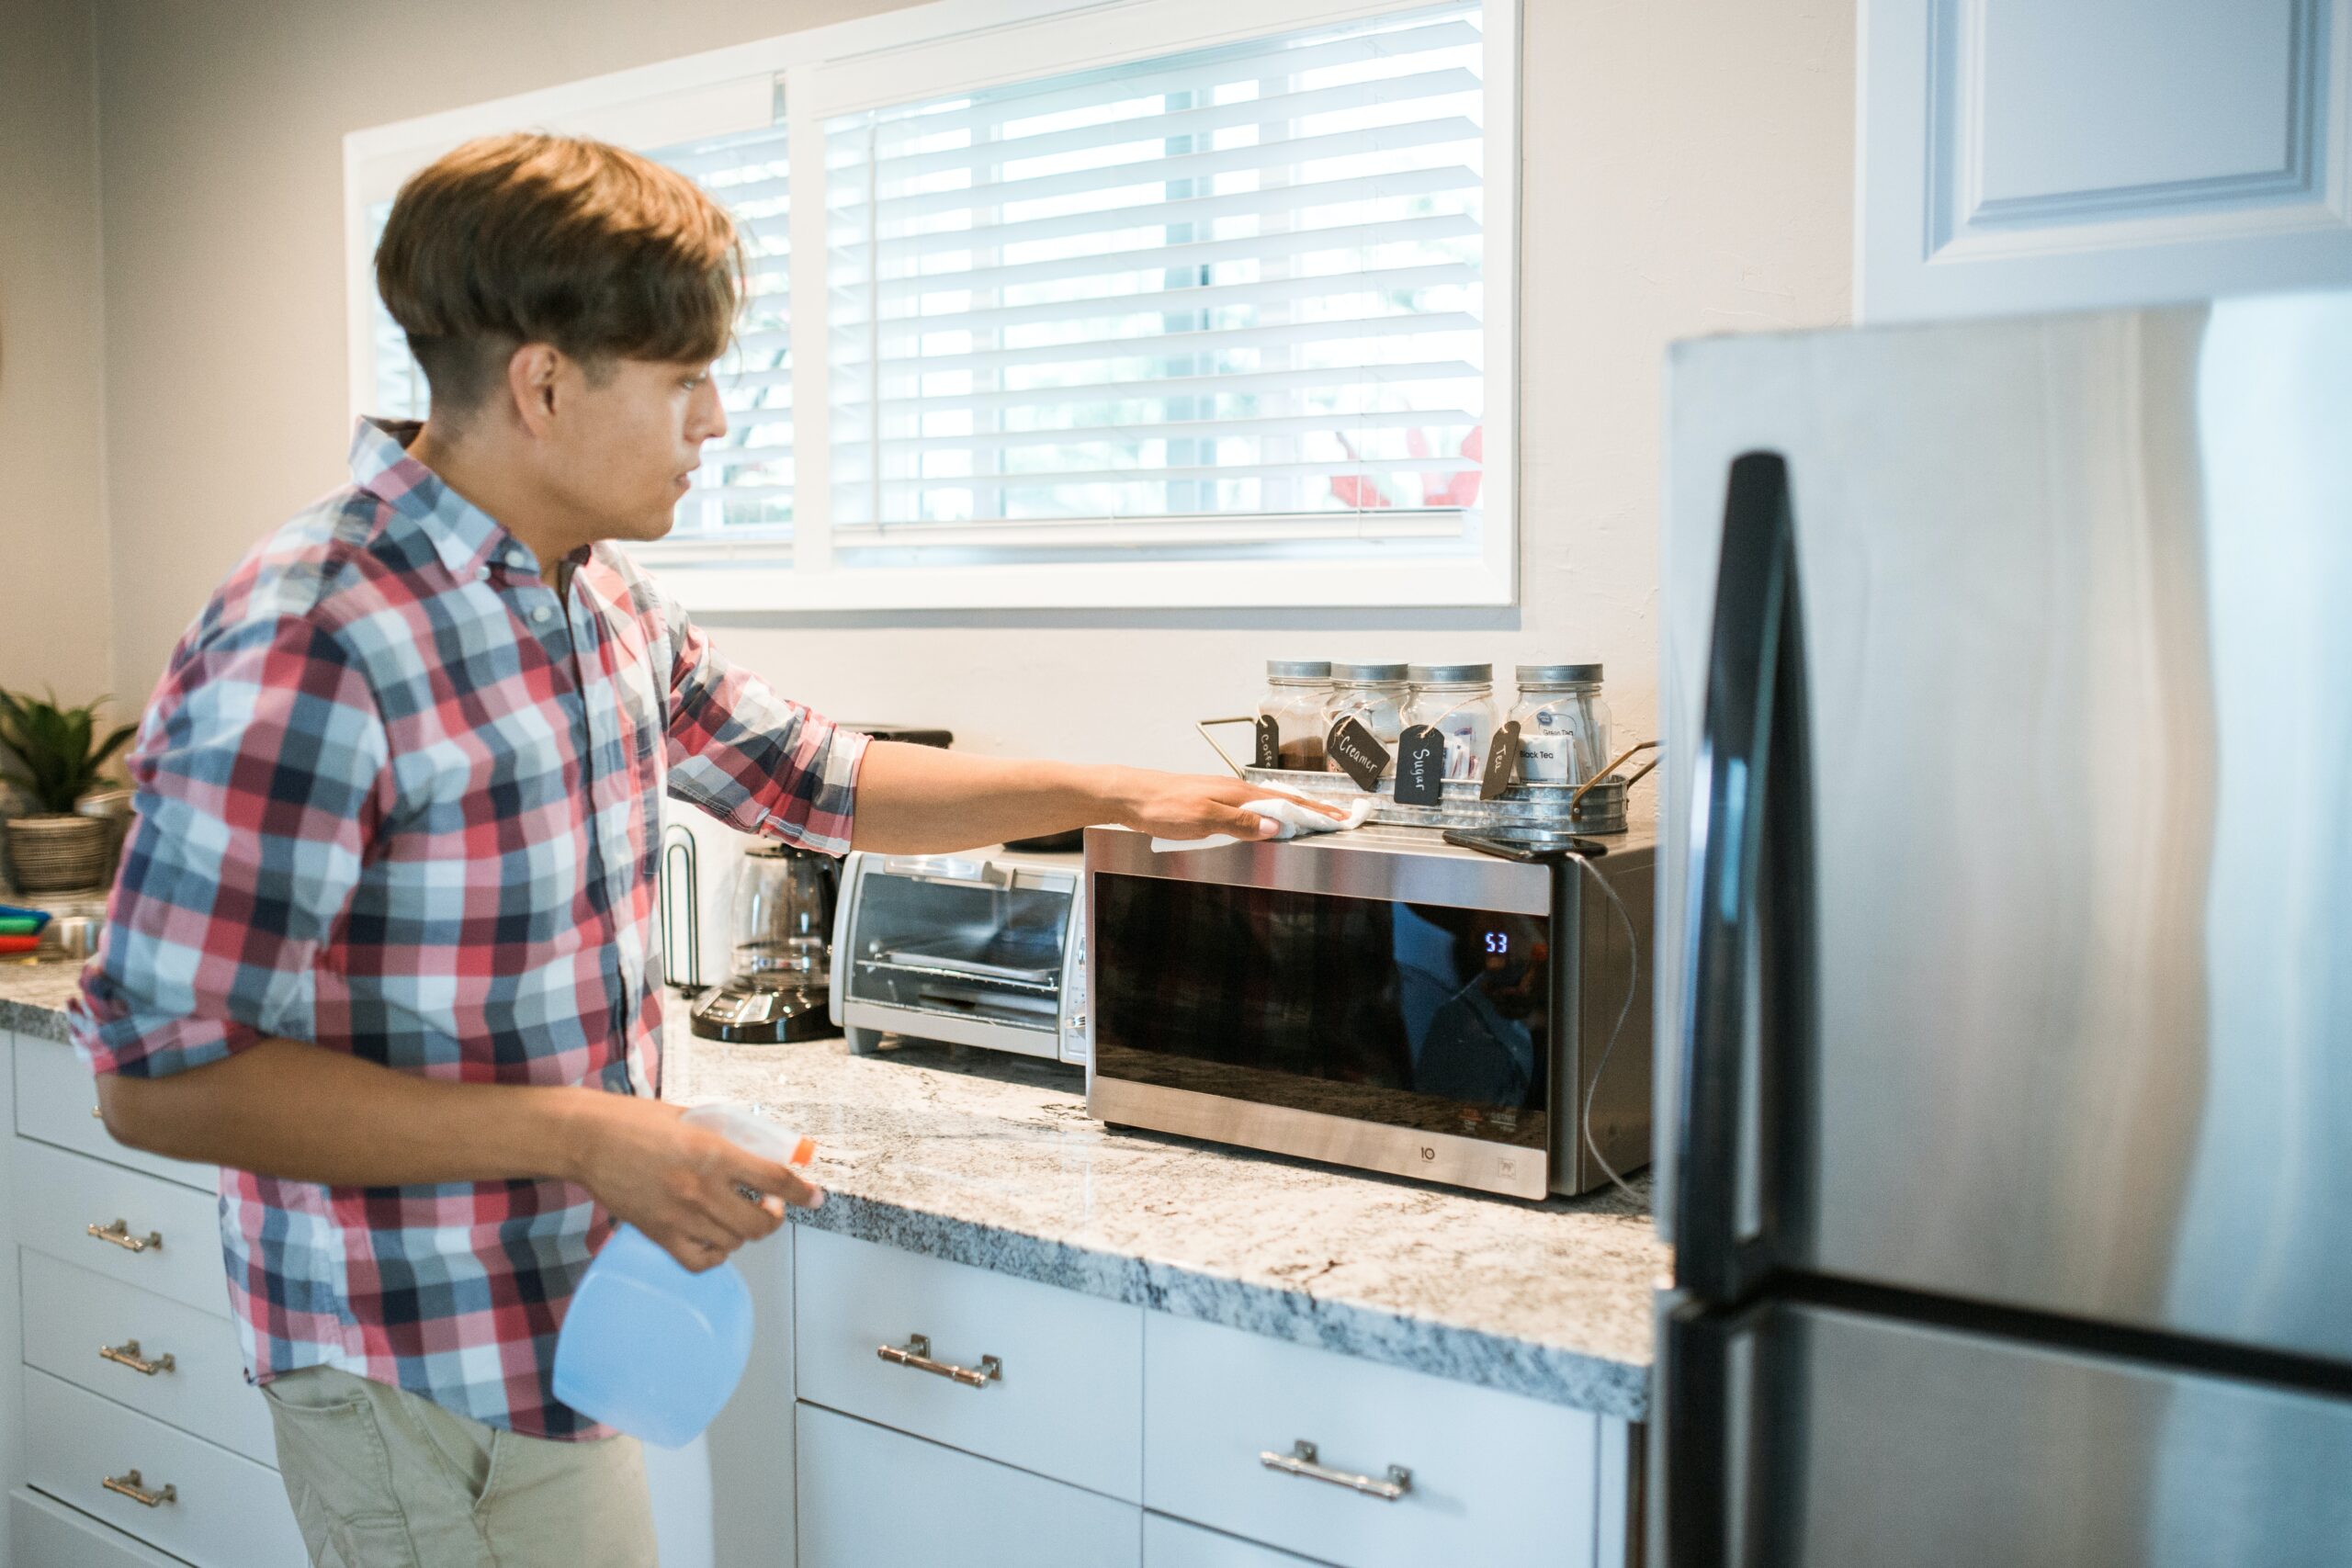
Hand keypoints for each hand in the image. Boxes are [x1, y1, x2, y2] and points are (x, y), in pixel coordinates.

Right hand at [563, 1093, 824, 1271]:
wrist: (588, 1139)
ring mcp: (680, 1216)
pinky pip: (701, 1260)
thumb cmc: (635, 1122)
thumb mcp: (692, 1117)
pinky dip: (715, 1254)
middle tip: (772, 1205)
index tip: (815, 1196)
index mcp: (714, 1153)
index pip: (775, 1179)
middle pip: (761, 1223)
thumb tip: (757, 1149)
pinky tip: (714, 1238)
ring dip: (744, 1231)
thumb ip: (725, 1135)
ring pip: (735, 1242)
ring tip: (738, 1215)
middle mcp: (702, 1189)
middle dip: (775, 1217)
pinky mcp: (659, 1234)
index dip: (803, 1191)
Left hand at [1097, 766, 1345, 841]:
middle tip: (1338, 817)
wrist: (1130, 796)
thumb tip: (1276, 825)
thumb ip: (1240, 823)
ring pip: (1269, 802)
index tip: (1341, 818)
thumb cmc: (1162, 806)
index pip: (1287, 802)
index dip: (1315, 811)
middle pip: (1283, 799)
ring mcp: (1224, 794)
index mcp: (1238, 793)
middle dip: (1313, 809)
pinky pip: (1252, 807)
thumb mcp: (1203, 818)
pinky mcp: (1212, 801)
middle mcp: (1235, 790)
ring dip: (1294, 811)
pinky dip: (1271, 812)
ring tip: (1314, 818)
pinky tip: (1270, 819)